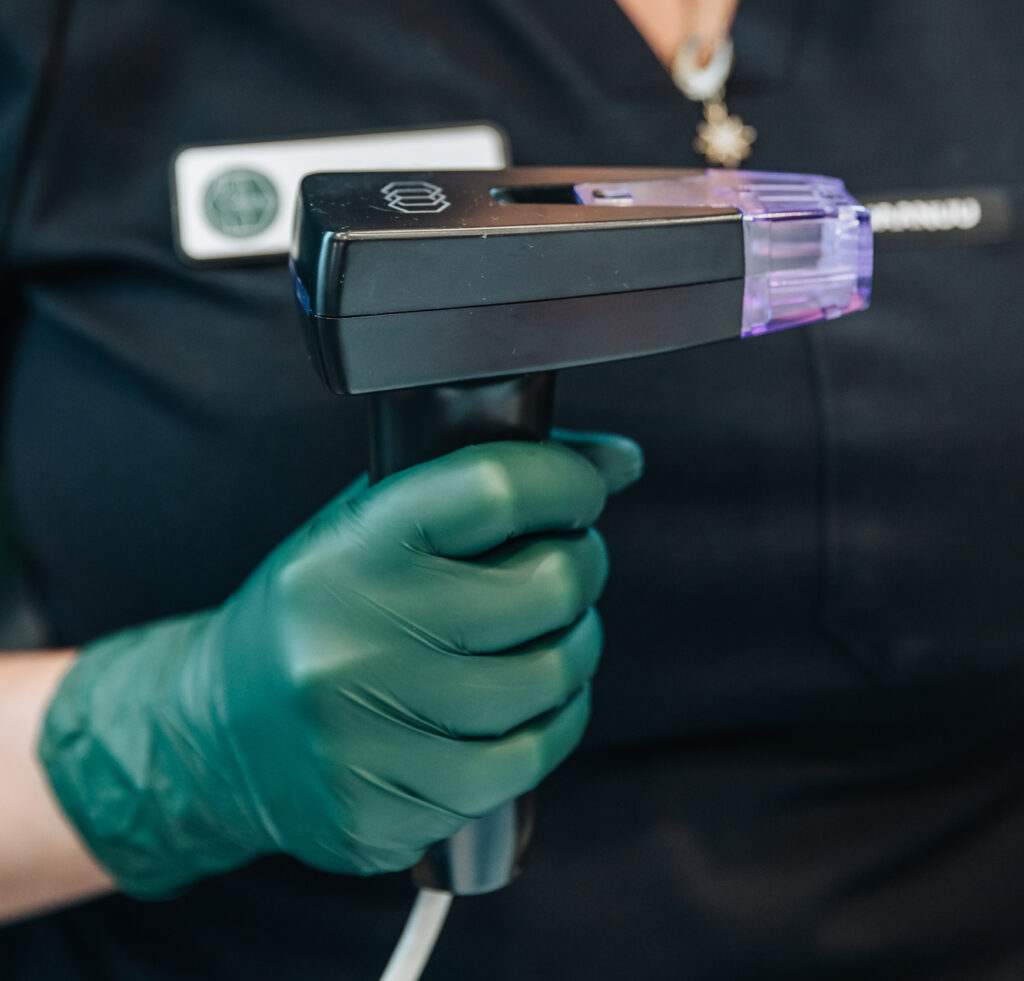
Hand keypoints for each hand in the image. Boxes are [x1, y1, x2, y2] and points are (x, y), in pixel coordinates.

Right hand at [40, 433, 641, 896]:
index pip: (495, 488)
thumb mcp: (370, 527)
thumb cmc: (318, 612)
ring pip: (551, 679)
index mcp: (350, 549)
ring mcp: (371, 734)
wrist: (216, 736)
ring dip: (573, 647)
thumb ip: (484, 486)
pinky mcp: (389, 808)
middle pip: (547, 587)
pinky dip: (553, 724)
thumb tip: (622, 462)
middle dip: (581, 566)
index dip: (565, 481)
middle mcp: (356, 638)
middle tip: (564, 565)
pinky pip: (528, 761)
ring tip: (543, 635)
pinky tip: (526, 705)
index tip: (581, 490)